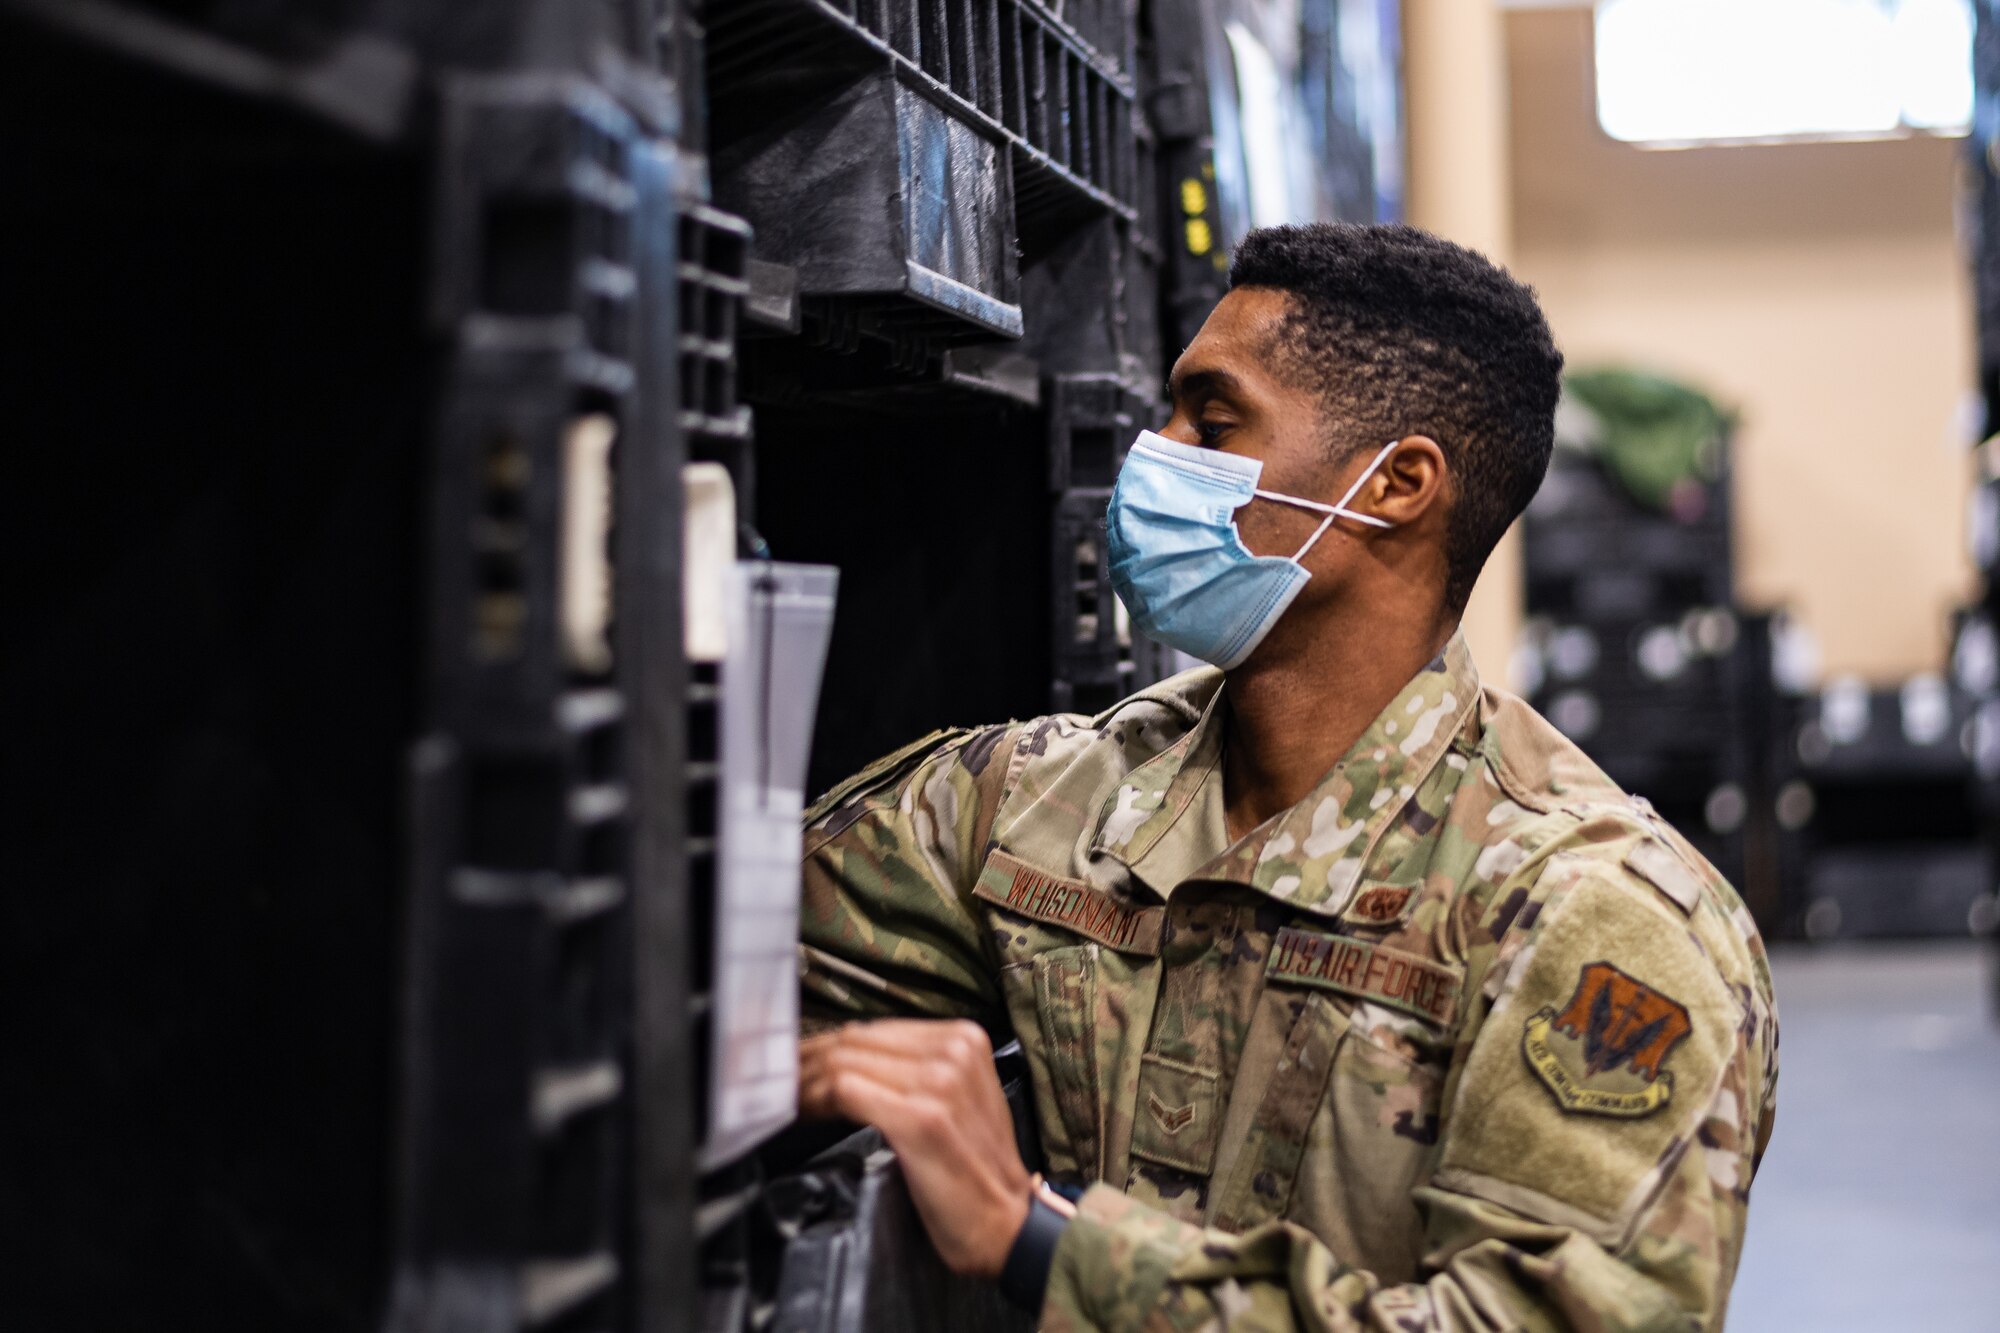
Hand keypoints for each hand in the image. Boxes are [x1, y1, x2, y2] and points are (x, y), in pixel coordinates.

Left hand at [798, 1019, 1030, 1278]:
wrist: (1008, 1226)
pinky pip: (845, 1091)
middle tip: (777, 1082)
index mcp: (965, 1039)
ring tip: (782, 1100)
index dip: (827, 1046)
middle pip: (855, 1041)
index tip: (798, 1065)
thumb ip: (918, 1071)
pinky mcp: (919, 1119)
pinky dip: (813, 1101)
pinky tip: (800, 1114)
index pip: (875, 1030)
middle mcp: (954, 1052)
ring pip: (844, 1062)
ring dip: (804, 1082)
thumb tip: (851, 1060)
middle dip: (808, 1060)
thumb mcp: (960, 1100)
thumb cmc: (977, 1170)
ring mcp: (939, 1083)